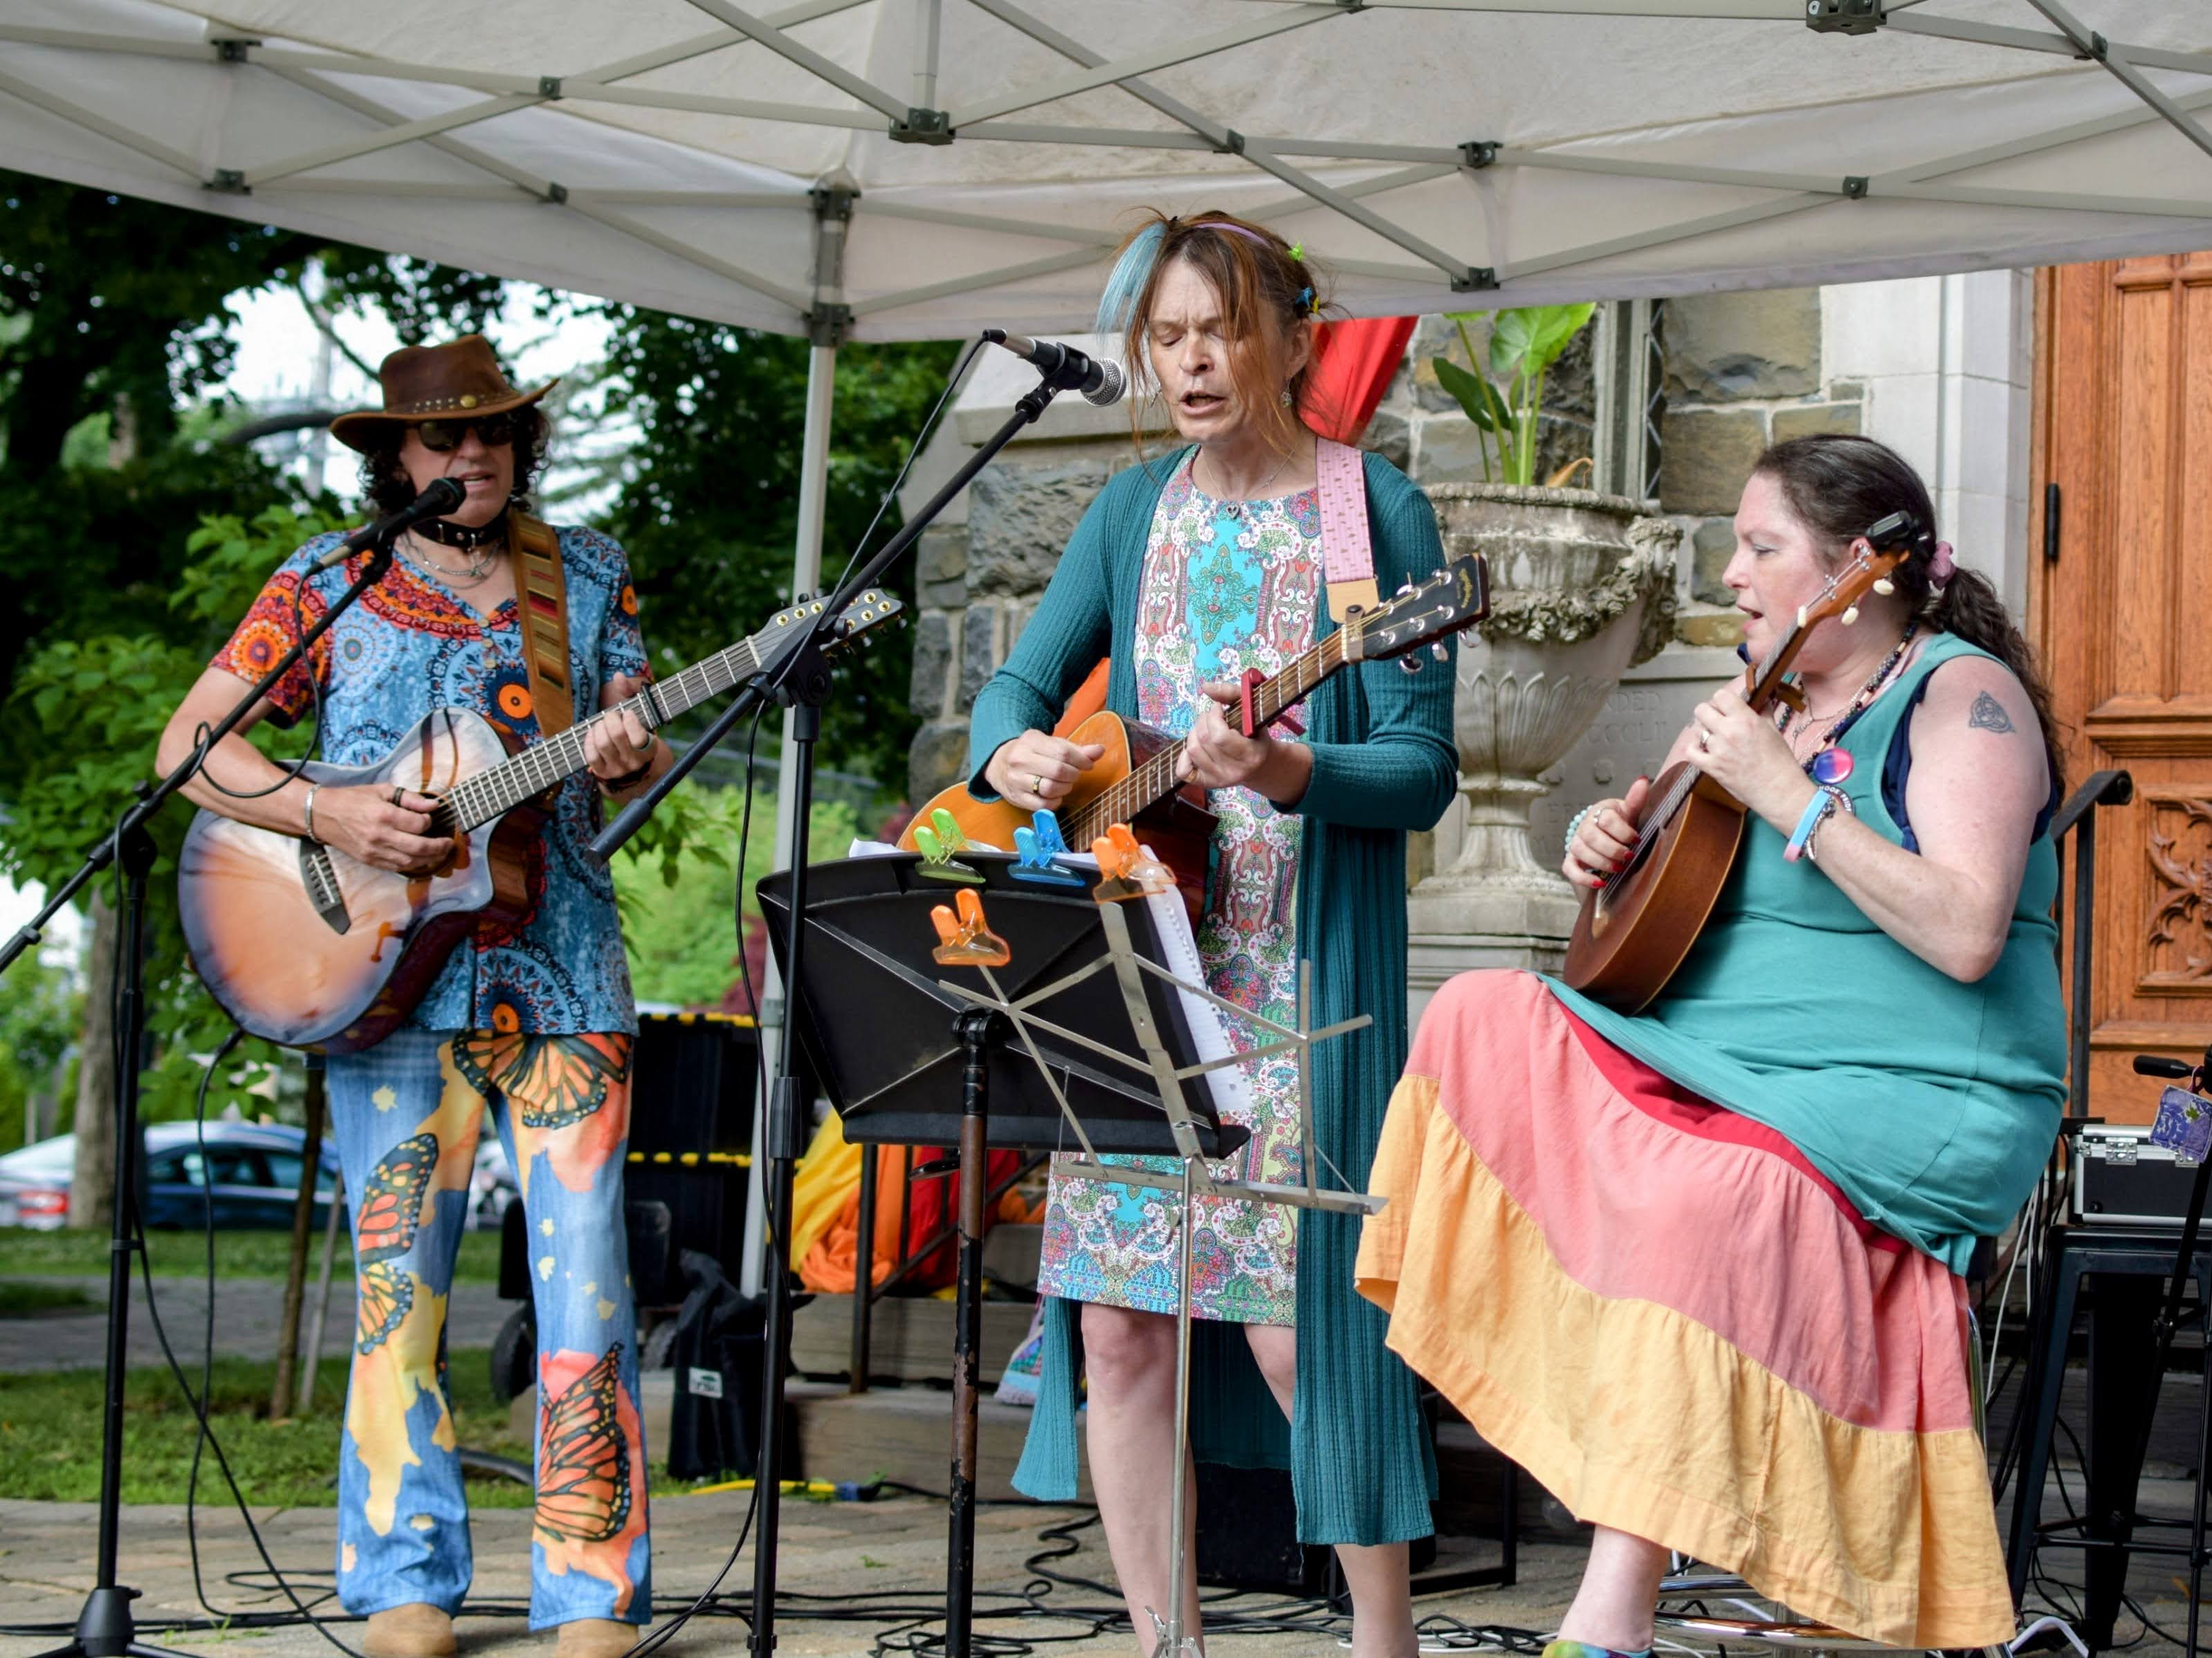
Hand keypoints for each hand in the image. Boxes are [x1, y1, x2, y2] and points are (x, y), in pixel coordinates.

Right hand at [312, 784, 451, 874]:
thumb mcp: (382, 790)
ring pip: (410, 862)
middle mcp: (380, 836)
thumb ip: (410, 798)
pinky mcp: (369, 861)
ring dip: (430, 860)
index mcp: (384, 815)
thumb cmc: (353, 799)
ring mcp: (374, 851)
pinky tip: (422, 860)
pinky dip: (413, 866)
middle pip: (419, 848)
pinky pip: (396, 867)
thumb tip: (434, 804)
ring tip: (440, 853)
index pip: (419, 824)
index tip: (430, 818)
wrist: (322, 815)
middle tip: (448, 844)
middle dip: (439, 848)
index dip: (430, 822)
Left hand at [586, 674, 658, 791]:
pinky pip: (591, 755)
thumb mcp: (641, 713)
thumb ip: (631, 692)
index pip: (639, 737)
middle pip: (616, 735)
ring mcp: (618, 769)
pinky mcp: (603, 772)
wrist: (634, 763)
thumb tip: (618, 677)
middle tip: (611, 715)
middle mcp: (634, 761)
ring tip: (602, 724)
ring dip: (598, 728)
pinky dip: (589, 741)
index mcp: (649, 748)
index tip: (628, 713)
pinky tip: (593, 733)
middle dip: (610, 718)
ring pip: (603, 744)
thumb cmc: (636, 730)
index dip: (630, 720)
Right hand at [985, 729, 1104, 811]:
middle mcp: (1020, 759)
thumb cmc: (1031, 753)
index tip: (1087, 764)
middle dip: (1073, 775)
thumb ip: (1075, 749)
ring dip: (1065, 788)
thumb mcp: (1050, 744)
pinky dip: (1055, 801)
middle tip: (1074, 775)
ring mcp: (1016, 780)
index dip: (1081, 761)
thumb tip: (1099, 751)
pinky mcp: (1016, 798)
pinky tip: (1055, 795)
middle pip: (1058, 770)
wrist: (999, 764)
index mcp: (1030, 741)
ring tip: (1065, 784)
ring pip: (1050, 788)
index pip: (1063, 752)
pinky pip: (1043, 805)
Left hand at [1177, 682, 1311, 803]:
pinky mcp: (1207, 783)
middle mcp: (1235, 771)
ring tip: (1207, 729)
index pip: (1219, 736)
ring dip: (1195, 732)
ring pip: (1192, 750)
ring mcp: (1219, 780)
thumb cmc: (1254, 733)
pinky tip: (1196, 746)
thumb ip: (1231, 693)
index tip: (1219, 709)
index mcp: (1251, 755)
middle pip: (1203, 739)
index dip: (1213, 717)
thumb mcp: (1251, 710)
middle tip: (1213, 717)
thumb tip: (1206, 687)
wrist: (1259, 763)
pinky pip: (1184, 770)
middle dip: (1204, 720)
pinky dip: (1184, 755)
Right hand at [1562, 776, 1650, 890]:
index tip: (1637, 840)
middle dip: (1613, 849)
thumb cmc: (1619, 823)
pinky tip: (1600, 883)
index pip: (1607, 820)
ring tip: (1618, 869)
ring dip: (1601, 863)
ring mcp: (1576, 843)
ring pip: (1581, 852)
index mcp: (1599, 812)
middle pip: (1592, 837)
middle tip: (1628, 857)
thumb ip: (1635, 799)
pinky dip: (1583, 877)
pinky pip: (1570, 868)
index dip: (1623, 832)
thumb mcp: (1628, 811)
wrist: (1605, 833)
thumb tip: (1643, 780)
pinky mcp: (1572, 859)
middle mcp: (1584, 826)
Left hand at [1688, 682, 1815, 831]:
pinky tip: (1703, 750)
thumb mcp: (1774, 731)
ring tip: (1714, 738)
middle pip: (1702, 710)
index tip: (1726, 707)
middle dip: (1708, 713)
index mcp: (1745, 719)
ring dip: (1704, 732)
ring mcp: (1717, 749)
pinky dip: (1694, 749)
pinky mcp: (1711, 767)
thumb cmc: (1780, 761)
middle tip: (1717, 721)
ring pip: (1697, 730)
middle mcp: (1729, 731)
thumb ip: (1764, 712)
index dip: (1721, 700)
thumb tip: (1762, 699)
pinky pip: (1690, 752)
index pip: (1721, 696)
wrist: (1779, 790)